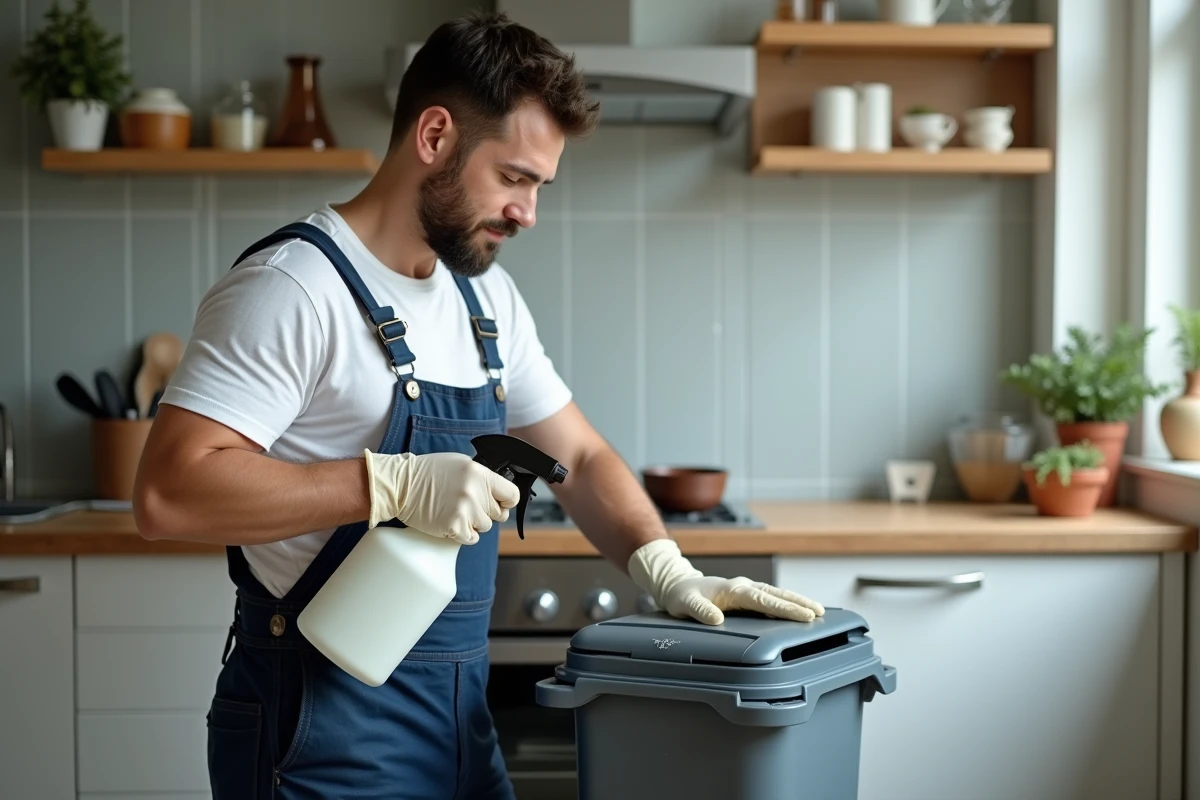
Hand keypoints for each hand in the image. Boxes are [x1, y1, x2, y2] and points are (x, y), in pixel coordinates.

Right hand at [363, 450, 519, 544]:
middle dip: (485, 512)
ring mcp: (465, 510)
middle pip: (498, 514)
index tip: (501, 503)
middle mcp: (475, 491)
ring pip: (485, 526)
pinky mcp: (454, 526)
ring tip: (454, 511)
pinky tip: (450, 521)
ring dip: (473, 523)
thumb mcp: (460, 464)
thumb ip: (482, 477)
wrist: (401, 485)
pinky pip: (472, 538)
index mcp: (480, 474)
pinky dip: (463, 534)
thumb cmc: (428, 473)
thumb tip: (498, 492)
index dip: (507, 501)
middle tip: (467, 505)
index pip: (512, 495)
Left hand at [628, 539, 824, 624]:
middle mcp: (742, 586)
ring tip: (817, 611)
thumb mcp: (684, 604)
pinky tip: (795, 610)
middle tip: (820, 613)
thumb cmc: (681, 596)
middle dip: (798, 603)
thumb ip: (700, 610)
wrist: (676, 584)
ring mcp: (745, 589)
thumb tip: (716, 619)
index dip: (784, 609)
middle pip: (776, 594)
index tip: (804, 615)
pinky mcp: (745, 594)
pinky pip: (769, 597)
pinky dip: (784, 602)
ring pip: (775, 594)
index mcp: (733, 589)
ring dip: (795, 601)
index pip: (763, 600)